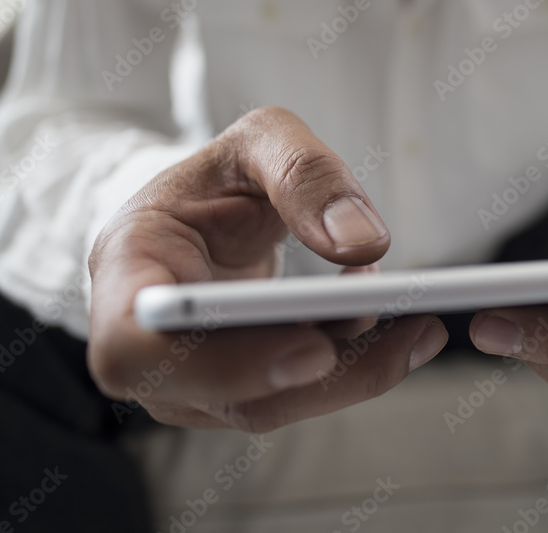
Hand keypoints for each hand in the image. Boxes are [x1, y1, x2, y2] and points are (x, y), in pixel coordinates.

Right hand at [87, 107, 447, 431]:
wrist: (206, 217)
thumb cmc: (218, 179)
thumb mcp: (258, 142)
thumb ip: (304, 173)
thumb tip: (362, 242)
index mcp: (126, 269)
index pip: (138, 345)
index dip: (220, 360)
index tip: (313, 343)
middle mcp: (146, 343)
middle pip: (223, 392)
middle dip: (324, 372)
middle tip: (407, 332)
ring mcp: (188, 379)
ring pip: (272, 404)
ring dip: (355, 370)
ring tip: (420, 323)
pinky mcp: (235, 392)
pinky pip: (296, 394)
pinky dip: (355, 365)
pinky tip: (401, 327)